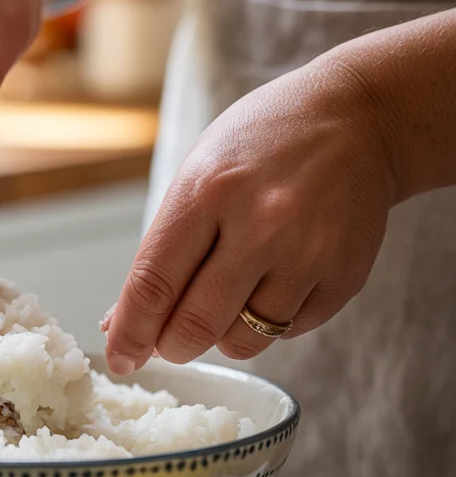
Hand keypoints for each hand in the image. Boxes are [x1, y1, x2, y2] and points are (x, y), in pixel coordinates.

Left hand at [104, 59, 398, 372]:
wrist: (357, 118)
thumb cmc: (262, 145)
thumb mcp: (198, 176)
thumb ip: (161, 251)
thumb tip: (122, 324)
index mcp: (208, 191)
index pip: (153, 284)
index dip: (130, 333)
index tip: (120, 358)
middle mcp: (260, 225)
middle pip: (195, 325)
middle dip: (170, 346)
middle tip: (168, 340)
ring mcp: (307, 253)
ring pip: (243, 341)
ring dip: (222, 336)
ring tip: (226, 300)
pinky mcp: (344, 276)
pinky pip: (287, 331)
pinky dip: (269, 322)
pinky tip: (271, 283)